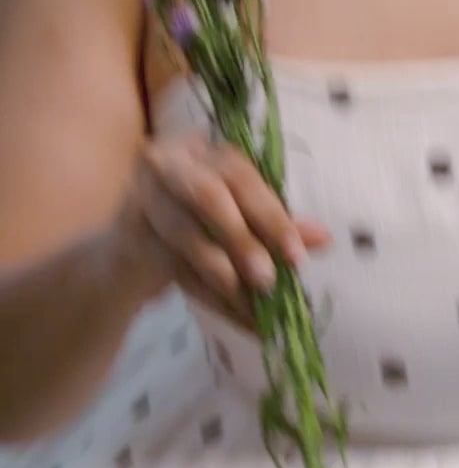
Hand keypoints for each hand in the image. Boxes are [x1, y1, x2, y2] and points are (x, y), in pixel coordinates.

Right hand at [111, 130, 330, 332]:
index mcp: (203, 150)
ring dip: (223, 274)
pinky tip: (237, 316)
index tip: (296, 256)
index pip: (240, 176)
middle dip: (242, 240)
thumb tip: (323, 239)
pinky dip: (207, 294)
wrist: (132, 249)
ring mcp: (140, 196)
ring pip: (185, 234)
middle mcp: (168, 162)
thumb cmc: (197, 225)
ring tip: (254, 307)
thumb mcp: (239, 220)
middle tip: (268, 280)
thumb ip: (275, 225)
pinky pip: (170, 266)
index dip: (271, 215)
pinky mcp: (126, 234)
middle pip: (208, 197)